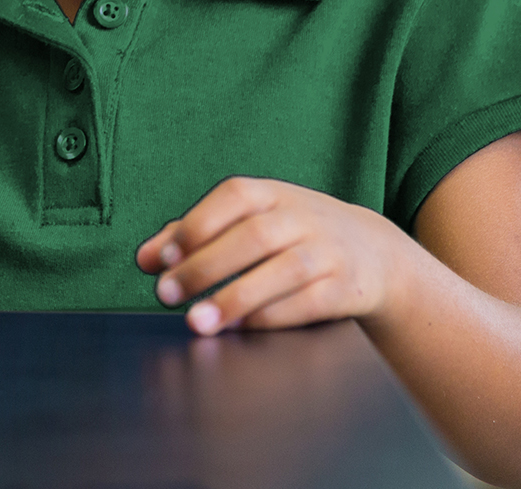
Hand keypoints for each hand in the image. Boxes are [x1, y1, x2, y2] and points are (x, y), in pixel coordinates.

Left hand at [135, 176, 413, 334]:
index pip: (232, 198)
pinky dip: (271, 317)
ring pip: (283, 272)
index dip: (195, 226)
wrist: (375, 254)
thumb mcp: (251, 220)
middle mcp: (303, 217)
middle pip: (254, 237)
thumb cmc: (292, 235)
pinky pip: (308, 303)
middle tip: (165, 294)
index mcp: (272, 194)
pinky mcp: (346, 287)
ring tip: (196, 322)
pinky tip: (240, 328)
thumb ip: (195, 235)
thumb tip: (144, 259)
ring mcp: (329, 251)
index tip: (162, 258)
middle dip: (205, 267)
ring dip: (235, 298)